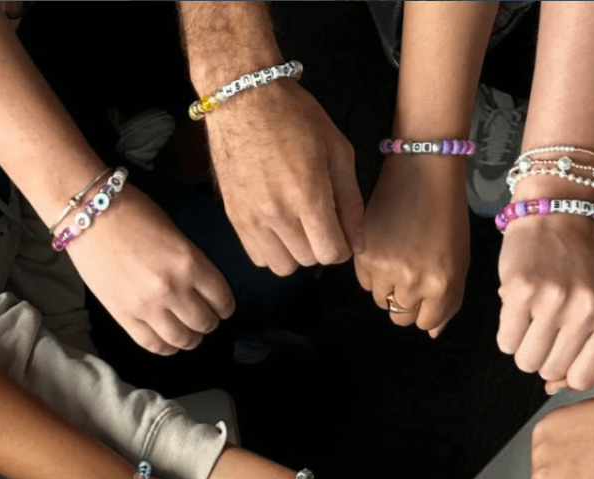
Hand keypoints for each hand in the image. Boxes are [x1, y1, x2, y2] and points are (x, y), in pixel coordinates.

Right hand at [66, 184, 233, 354]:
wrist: (87, 212)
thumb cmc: (132, 211)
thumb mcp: (174, 232)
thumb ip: (191, 262)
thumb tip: (203, 288)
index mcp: (190, 262)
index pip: (222, 299)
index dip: (225, 307)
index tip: (222, 309)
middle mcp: (172, 288)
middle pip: (205, 323)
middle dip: (209, 323)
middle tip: (204, 319)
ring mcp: (147, 306)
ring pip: (182, 340)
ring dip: (191, 339)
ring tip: (188, 334)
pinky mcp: (123, 316)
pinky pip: (153, 344)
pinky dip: (166, 347)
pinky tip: (169, 341)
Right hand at [205, 81, 363, 274]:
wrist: (244, 97)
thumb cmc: (295, 117)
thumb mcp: (337, 151)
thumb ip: (351, 202)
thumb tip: (358, 243)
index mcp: (307, 196)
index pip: (332, 253)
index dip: (343, 246)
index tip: (341, 229)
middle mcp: (277, 213)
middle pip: (309, 261)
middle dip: (320, 245)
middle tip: (319, 217)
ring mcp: (251, 218)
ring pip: (283, 267)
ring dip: (296, 252)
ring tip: (297, 224)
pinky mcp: (234, 218)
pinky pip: (259, 258)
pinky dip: (273, 250)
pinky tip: (278, 225)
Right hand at [354, 157, 469, 336]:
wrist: (422, 170)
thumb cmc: (446, 213)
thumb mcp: (460, 260)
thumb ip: (450, 300)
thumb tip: (432, 333)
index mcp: (441, 284)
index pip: (425, 322)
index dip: (424, 307)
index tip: (424, 289)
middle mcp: (413, 281)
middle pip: (400, 316)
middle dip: (405, 300)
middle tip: (410, 271)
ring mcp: (386, 269)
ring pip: (380, 300)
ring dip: (387, 286)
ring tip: (398, 255)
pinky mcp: (364, 254)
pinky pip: (364, 282)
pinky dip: (372, 271)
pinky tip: (384, 247)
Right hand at [498, 213, 593, 391]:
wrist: (556, 219)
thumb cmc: (578, 269)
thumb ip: (586, 353)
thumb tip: (553, 388)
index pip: (584, 379)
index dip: (566, 372)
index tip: (563, 352)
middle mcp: (590, 309)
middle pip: (551, 371)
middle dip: (543, 355)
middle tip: (547, 325)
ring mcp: (555, 300)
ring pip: (526, 362)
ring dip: (523, 346)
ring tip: (533, 317)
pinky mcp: (522, 292)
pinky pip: (505, 342)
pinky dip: (507, 331)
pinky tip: (520, 307)